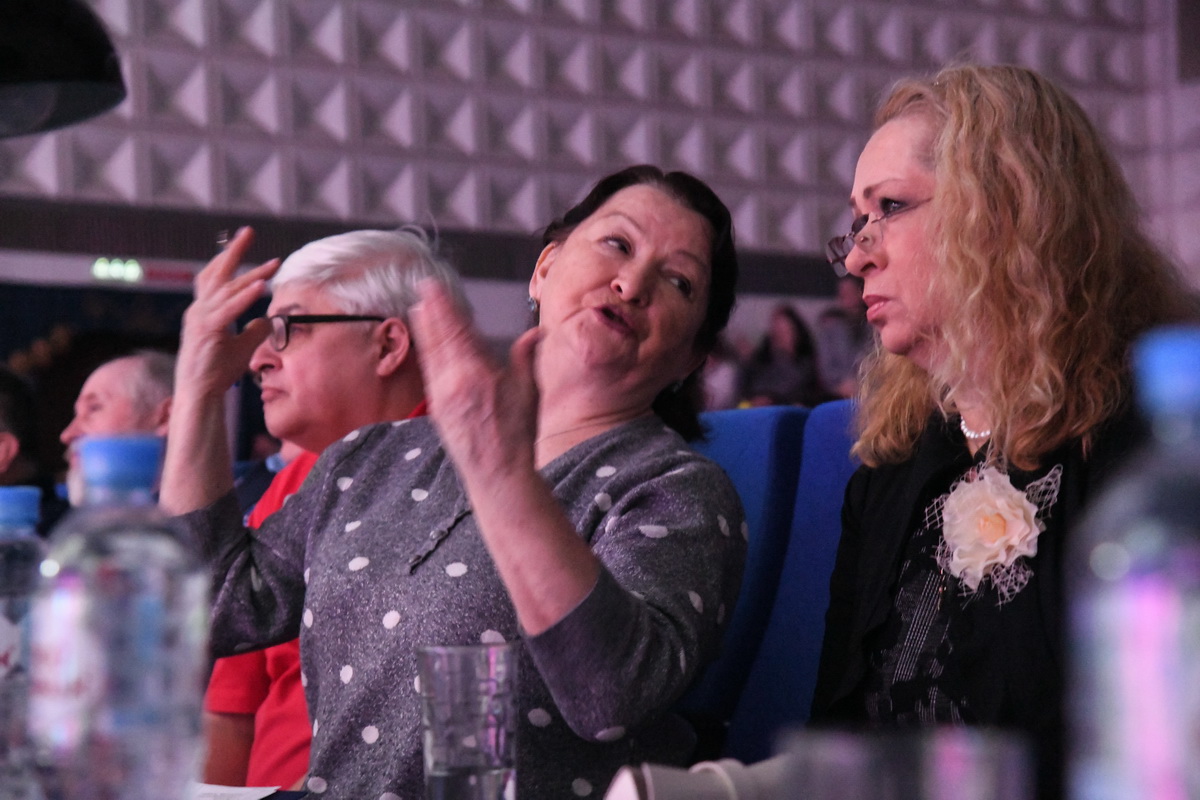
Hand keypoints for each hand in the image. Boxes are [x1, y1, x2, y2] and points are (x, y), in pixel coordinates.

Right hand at [178, 227, 279, 398]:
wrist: (199, 393)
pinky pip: (229, 310)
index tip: (244, 240)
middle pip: (217, 273)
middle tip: (249, 231)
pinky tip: (263, 286)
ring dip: (252, 275)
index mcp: (204, 311)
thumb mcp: (242, 346)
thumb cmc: (217, 371)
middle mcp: (199, 310)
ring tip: (274, 264)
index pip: (215, 277)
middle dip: (235, 251)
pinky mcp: (207, 332)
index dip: (228, 258)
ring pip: (227, 290)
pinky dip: (245, 297)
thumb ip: (254, 329)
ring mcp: (201, 320)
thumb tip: (268, 318)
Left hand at [410, 280, 540, 483]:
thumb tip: (535, 332)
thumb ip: (526, 356)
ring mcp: (442, 395)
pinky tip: (426, 344)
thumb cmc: (517, 434)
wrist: (498, 473)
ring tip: (418, 309)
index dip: (443, 306)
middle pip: (438, 338)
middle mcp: (454, 381)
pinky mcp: (437, 408)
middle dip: (429, 311)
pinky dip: (427, 352)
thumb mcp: (528, 390)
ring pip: (430, 353)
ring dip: (424, 329)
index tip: (434, 287)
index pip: (456, 330)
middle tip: (422, 289)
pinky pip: (430, 371)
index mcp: (477, 372)